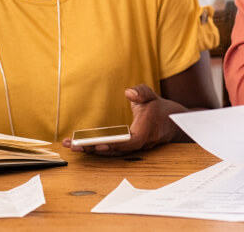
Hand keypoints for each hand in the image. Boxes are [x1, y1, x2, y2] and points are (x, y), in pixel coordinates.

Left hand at [61, 84, 185, 154]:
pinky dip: (97, 151)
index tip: (99, 144)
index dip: (116, 144)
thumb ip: (141, 92)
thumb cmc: (158, 108)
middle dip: (95, 149)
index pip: (132, 141)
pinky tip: (82, 147)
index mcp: (147, 129)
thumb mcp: (151, 95)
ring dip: (92, 151)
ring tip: (72, 146)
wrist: (171, 123)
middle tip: (74, 146)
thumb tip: (129, 92)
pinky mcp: (129, 149)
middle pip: (117, 150)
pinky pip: (113, 152)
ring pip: (113, 153)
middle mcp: (141, 142)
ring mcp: (135, 148)